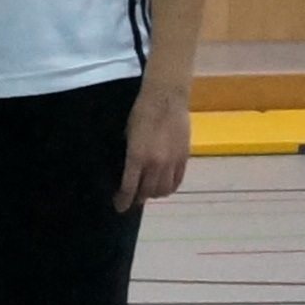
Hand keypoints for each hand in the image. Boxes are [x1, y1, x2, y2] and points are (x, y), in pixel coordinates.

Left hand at [116, 83, 190, 211]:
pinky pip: (177, 181)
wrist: (166, 99)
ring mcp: (172, 162)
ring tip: (148, 192)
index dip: (124, 200)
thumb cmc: (141, 113)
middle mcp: (155, 164)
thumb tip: (128, 173)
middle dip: (138, 198)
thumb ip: (129, 157)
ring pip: (164, 190)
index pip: (129, 188)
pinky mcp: (184, 158)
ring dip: (154, 194)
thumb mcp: (127, 136)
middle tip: (132, 199)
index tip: (119, 206)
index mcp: (137, 158)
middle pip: (147, 192)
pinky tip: (164, 186)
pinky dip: (170, 187)